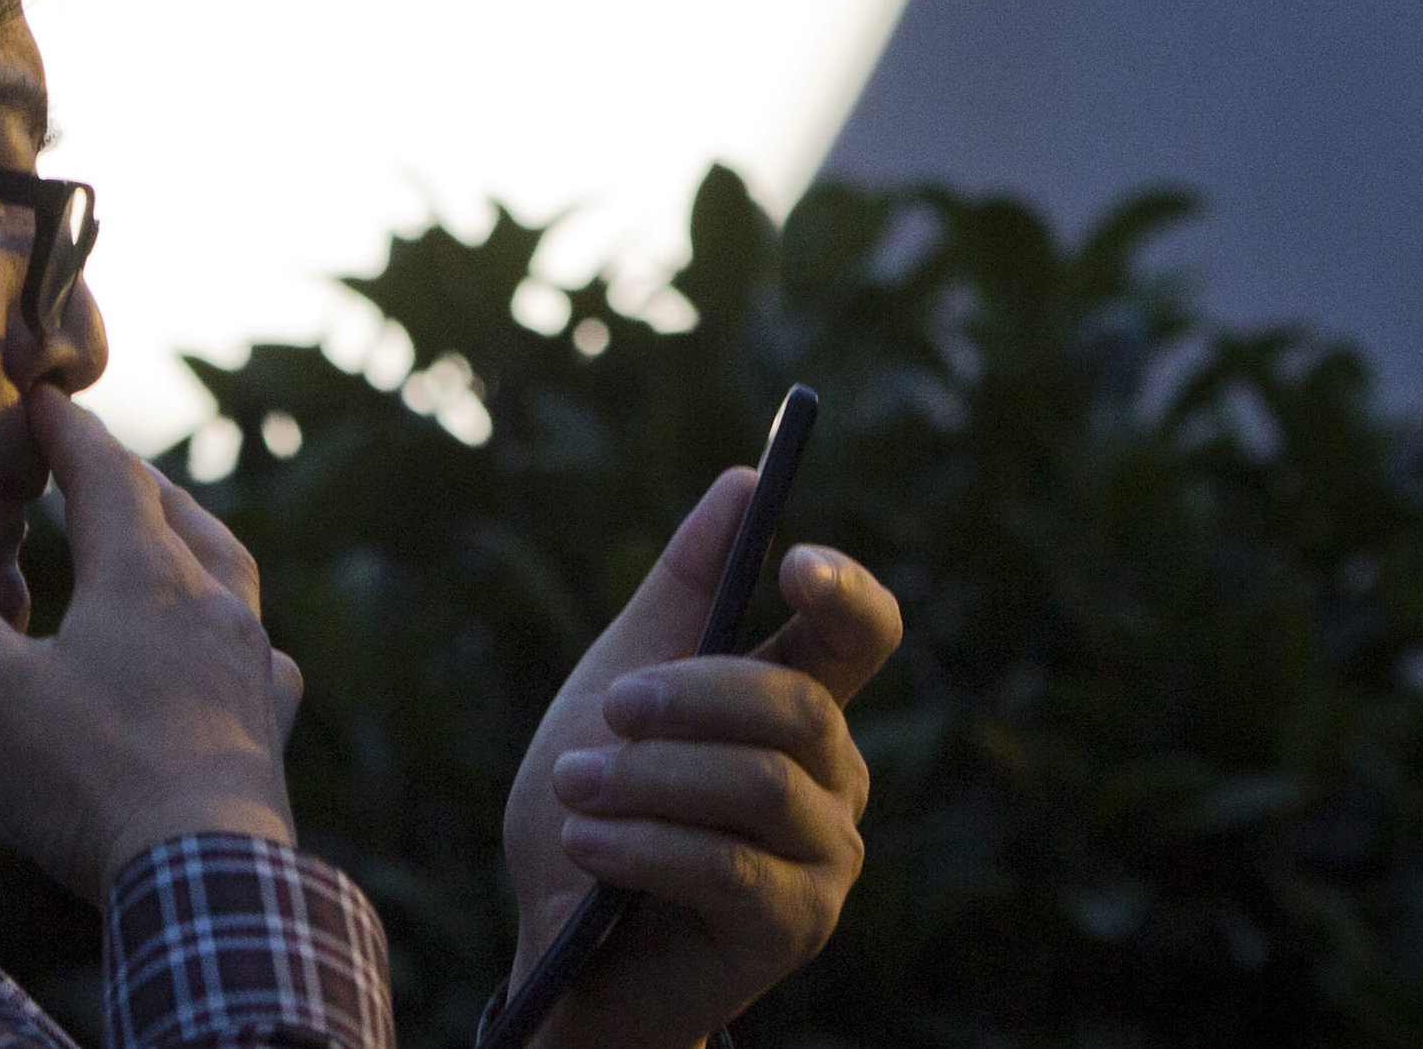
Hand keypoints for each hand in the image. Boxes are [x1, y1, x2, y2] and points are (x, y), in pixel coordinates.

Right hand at [0, 382, 305, 900]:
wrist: (206, 881)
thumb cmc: (91, 778)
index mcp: (141, 577)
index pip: (106, 473)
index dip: (71, 430)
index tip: (44, 395)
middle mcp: (208, 605)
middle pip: (174, 513)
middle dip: (131, 479)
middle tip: (99, 461)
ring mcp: (249, 666)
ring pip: (229, 572)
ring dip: (194, 540)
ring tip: (174, 532)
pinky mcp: (269, 728)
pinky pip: (265, 658)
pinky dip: (242, 634)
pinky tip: (243, 654)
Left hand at [498, 466, 897, 1048]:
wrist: (561, 943)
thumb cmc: (595, 803)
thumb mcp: (619, 678)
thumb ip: (683, 588)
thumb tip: (743, 478)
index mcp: (798, 702)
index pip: (861, 633)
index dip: (845, 590)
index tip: (792, 561)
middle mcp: (834, 774)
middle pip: (795, 703)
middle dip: (688, 697)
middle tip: (607, 709)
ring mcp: (826, 855)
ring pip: (760, 784)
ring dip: (650, 778)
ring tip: (572, 787)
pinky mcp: (797, 926)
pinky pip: (731, 867)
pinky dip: (645, 844)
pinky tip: (587, 843)